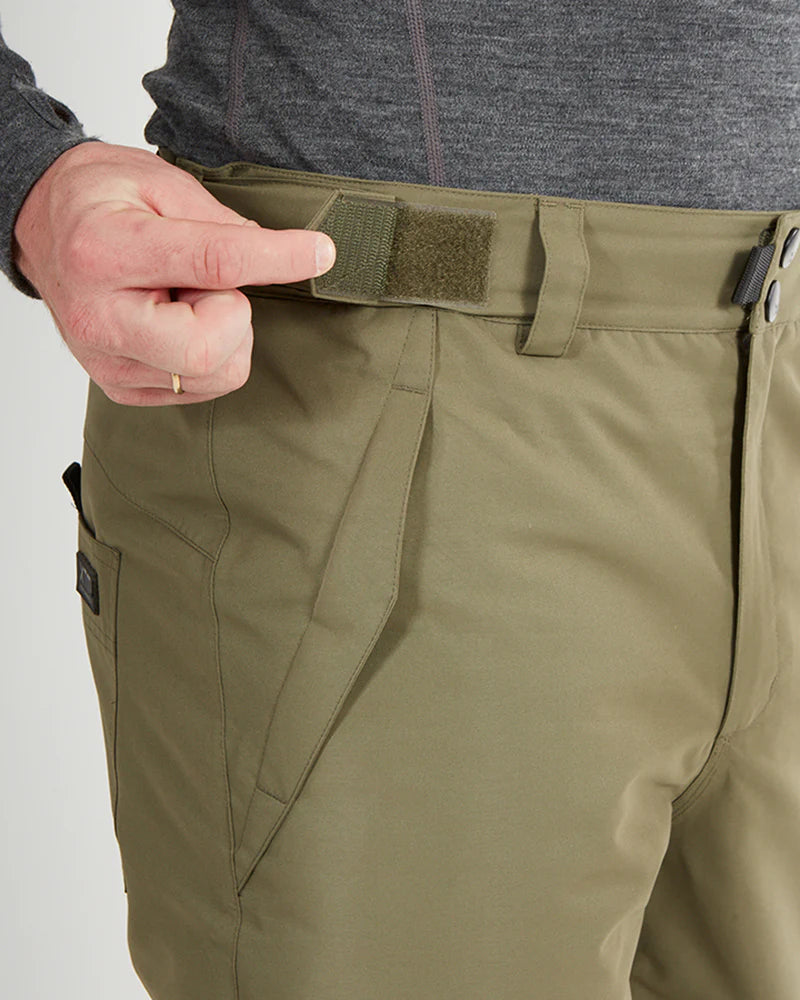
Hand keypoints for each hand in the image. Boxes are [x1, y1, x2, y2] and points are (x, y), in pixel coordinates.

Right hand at [12, 141, 336, 404]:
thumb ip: (219, 221)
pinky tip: (175, 321)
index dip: (276, 259)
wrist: (44, 229)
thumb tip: (277, 254)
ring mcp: (109, 363)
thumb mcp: (158, 182)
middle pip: (209, 351)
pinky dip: (208, 354)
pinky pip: (203, 387)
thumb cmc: (100, 200)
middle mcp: (100, 318)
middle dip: (233, 314)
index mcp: (105, 251)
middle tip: (205, 282)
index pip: (212, 263)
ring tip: (182, 297)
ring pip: (216, 374)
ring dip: (223, 333)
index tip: (320, 252)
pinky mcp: (123, 389)